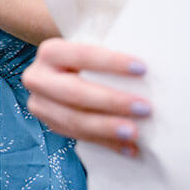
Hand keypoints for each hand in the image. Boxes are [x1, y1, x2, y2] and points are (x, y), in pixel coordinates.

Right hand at [22, 38, 149, 155]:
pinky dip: (106, 143)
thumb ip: (114, 44)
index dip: (111, 62)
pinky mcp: (51, 125)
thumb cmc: (90, 57)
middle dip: (111, 102)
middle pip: (74, 92)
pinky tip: (128, 147)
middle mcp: (38, 78)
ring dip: (107, 129)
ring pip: (73, 121)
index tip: (142, 68)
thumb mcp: (95, 42)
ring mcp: (40, 105)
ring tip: (134, 133)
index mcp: (50, 52)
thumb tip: (151, 60)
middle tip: (144, 108)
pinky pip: (79, 138)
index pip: (82, 55)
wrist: (65, 70)